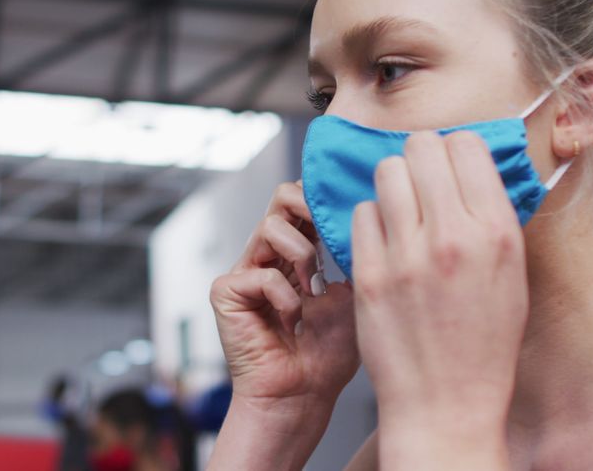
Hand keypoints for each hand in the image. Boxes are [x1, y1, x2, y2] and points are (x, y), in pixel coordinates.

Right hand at [208, 181, 358, 469]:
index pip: (307, 202)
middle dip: (309, 205)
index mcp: (300, 253)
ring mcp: (246, 272)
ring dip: (302, 256)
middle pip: (282, 196)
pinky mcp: (227, 292)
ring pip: (270, 227)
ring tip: (314, 291)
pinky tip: (293, 321)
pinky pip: (260, 274)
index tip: (352, 205)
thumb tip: (365, 214)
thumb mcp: (355, 295)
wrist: (302, 397)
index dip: (326, 196)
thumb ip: (352, 254)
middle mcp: (270, 256)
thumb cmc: (328, 356)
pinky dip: (285, 297)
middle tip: (328, 228)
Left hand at [351, 131, 527, 467]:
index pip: (465, 145)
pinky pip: (361, 214)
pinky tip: (383, 242)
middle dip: (420, 158)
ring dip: (393, 185)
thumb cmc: (483, 344)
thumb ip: (491, 218)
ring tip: (401, 211)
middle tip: (421, 181)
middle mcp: (451, 237)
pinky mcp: (368, 275)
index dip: (455, 150)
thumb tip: (471, 168)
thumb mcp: (511, 276)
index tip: (450, 166)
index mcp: (495, 233)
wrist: (445, 405)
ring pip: (385, 173)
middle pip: (420, 147)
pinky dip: (371, 220)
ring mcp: (405, 255)